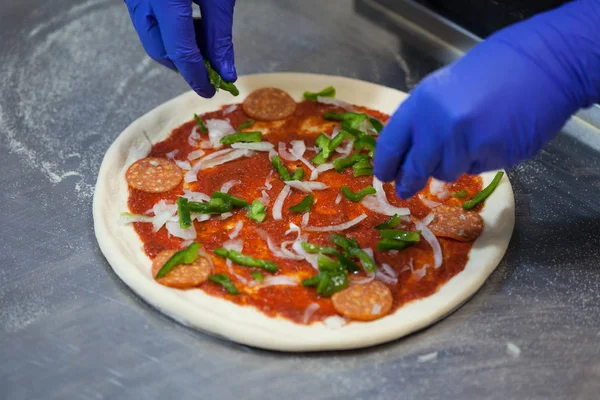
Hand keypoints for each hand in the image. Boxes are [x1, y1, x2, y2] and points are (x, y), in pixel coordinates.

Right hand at [124, 0, 236, 97]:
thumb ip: (219, 35)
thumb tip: (225, 72)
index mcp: (165, 0)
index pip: (180, 52)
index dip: (197, 76)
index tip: (210, 90)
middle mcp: (141, 1)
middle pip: (159, 50)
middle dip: (185, 66)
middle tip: (211, 70)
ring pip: (152, 38)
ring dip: (178, 49)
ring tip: (205, 43)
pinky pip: (149, 23)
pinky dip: (170, 33)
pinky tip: (192, 25)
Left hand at [374, 0, 599, 198]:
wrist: (542, 66)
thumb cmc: (491, 72)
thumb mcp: (443, 89)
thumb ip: (423, 119)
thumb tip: (408, 154)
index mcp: (422, 104)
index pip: (392, 143)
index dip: (386, 164)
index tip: (384, 176)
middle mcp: (439, 126)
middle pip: (416, 168)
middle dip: (409, 182)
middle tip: (406, 189)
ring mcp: (467, 144)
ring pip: (445, 172)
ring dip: (450, 164)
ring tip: (467, 140)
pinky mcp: (493, 157)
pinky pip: (474, 169)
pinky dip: (478, 160)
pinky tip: (490, 138)